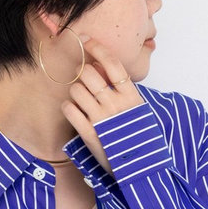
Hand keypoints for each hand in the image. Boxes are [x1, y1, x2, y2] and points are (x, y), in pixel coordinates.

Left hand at [60, 37, 144, 175]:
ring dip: (75, 91)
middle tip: (84, 80)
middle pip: (89, 73)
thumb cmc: (139, 137)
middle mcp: (115, 105)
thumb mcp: (139, 110)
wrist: (139, 169)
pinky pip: (69, 109)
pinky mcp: (88, 133)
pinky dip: (68, 107)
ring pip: (76, 89)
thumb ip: (124, 90)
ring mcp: (101, 119)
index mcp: (131, 96)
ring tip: (82, 100)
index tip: (87, 40)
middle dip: (82, 72)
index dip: (97, 48)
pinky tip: (74, 111)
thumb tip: (104, 68)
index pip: (112, 63)